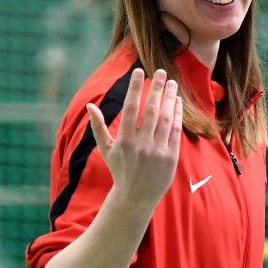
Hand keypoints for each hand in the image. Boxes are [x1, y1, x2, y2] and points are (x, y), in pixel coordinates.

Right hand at [87, 68, 181, 210]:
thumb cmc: (120, 170)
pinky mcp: (171, 156)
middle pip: (152, 110)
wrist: (136, 196)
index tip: (139, 71)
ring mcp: (158, 150)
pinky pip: (176, 131)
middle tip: (162, 72)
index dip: (135, 88)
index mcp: (124, 140)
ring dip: (170, 99)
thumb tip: (90, 105)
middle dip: (157, 89)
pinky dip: (177, 116)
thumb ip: (98, 127)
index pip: (131, 108)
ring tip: (173, 84)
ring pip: (166, 119)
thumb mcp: (106, 150)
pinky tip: (177, 103)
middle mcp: (142, 144)